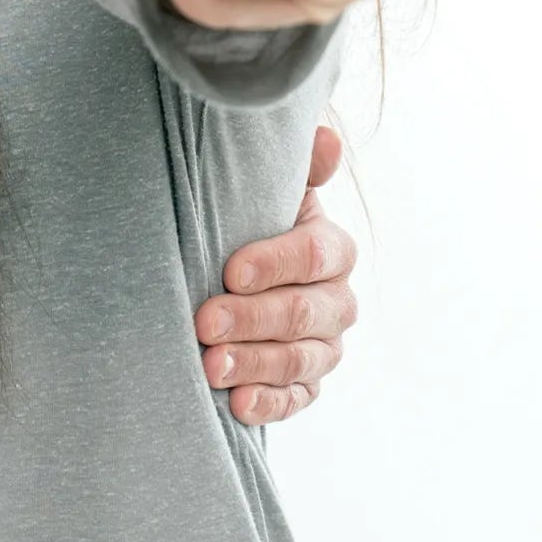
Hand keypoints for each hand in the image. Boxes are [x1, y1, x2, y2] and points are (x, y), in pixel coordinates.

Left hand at [196, 125, 358, 423]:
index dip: (274, 263)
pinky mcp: (307, 383)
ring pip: (300, 360)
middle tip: (204, 322)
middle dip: (253, 319)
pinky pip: (297, 399)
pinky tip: (237, 404)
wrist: (232, 267)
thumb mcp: (263, 189)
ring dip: (254, 364)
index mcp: (331, 248)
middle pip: (305, 313)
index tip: (229, 270)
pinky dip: (268, 403)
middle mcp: (337, 300)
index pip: (314, 256)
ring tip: (209, 366)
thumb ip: (296, 166)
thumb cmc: (245, 219)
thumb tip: (325, 136)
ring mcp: (325, 345)